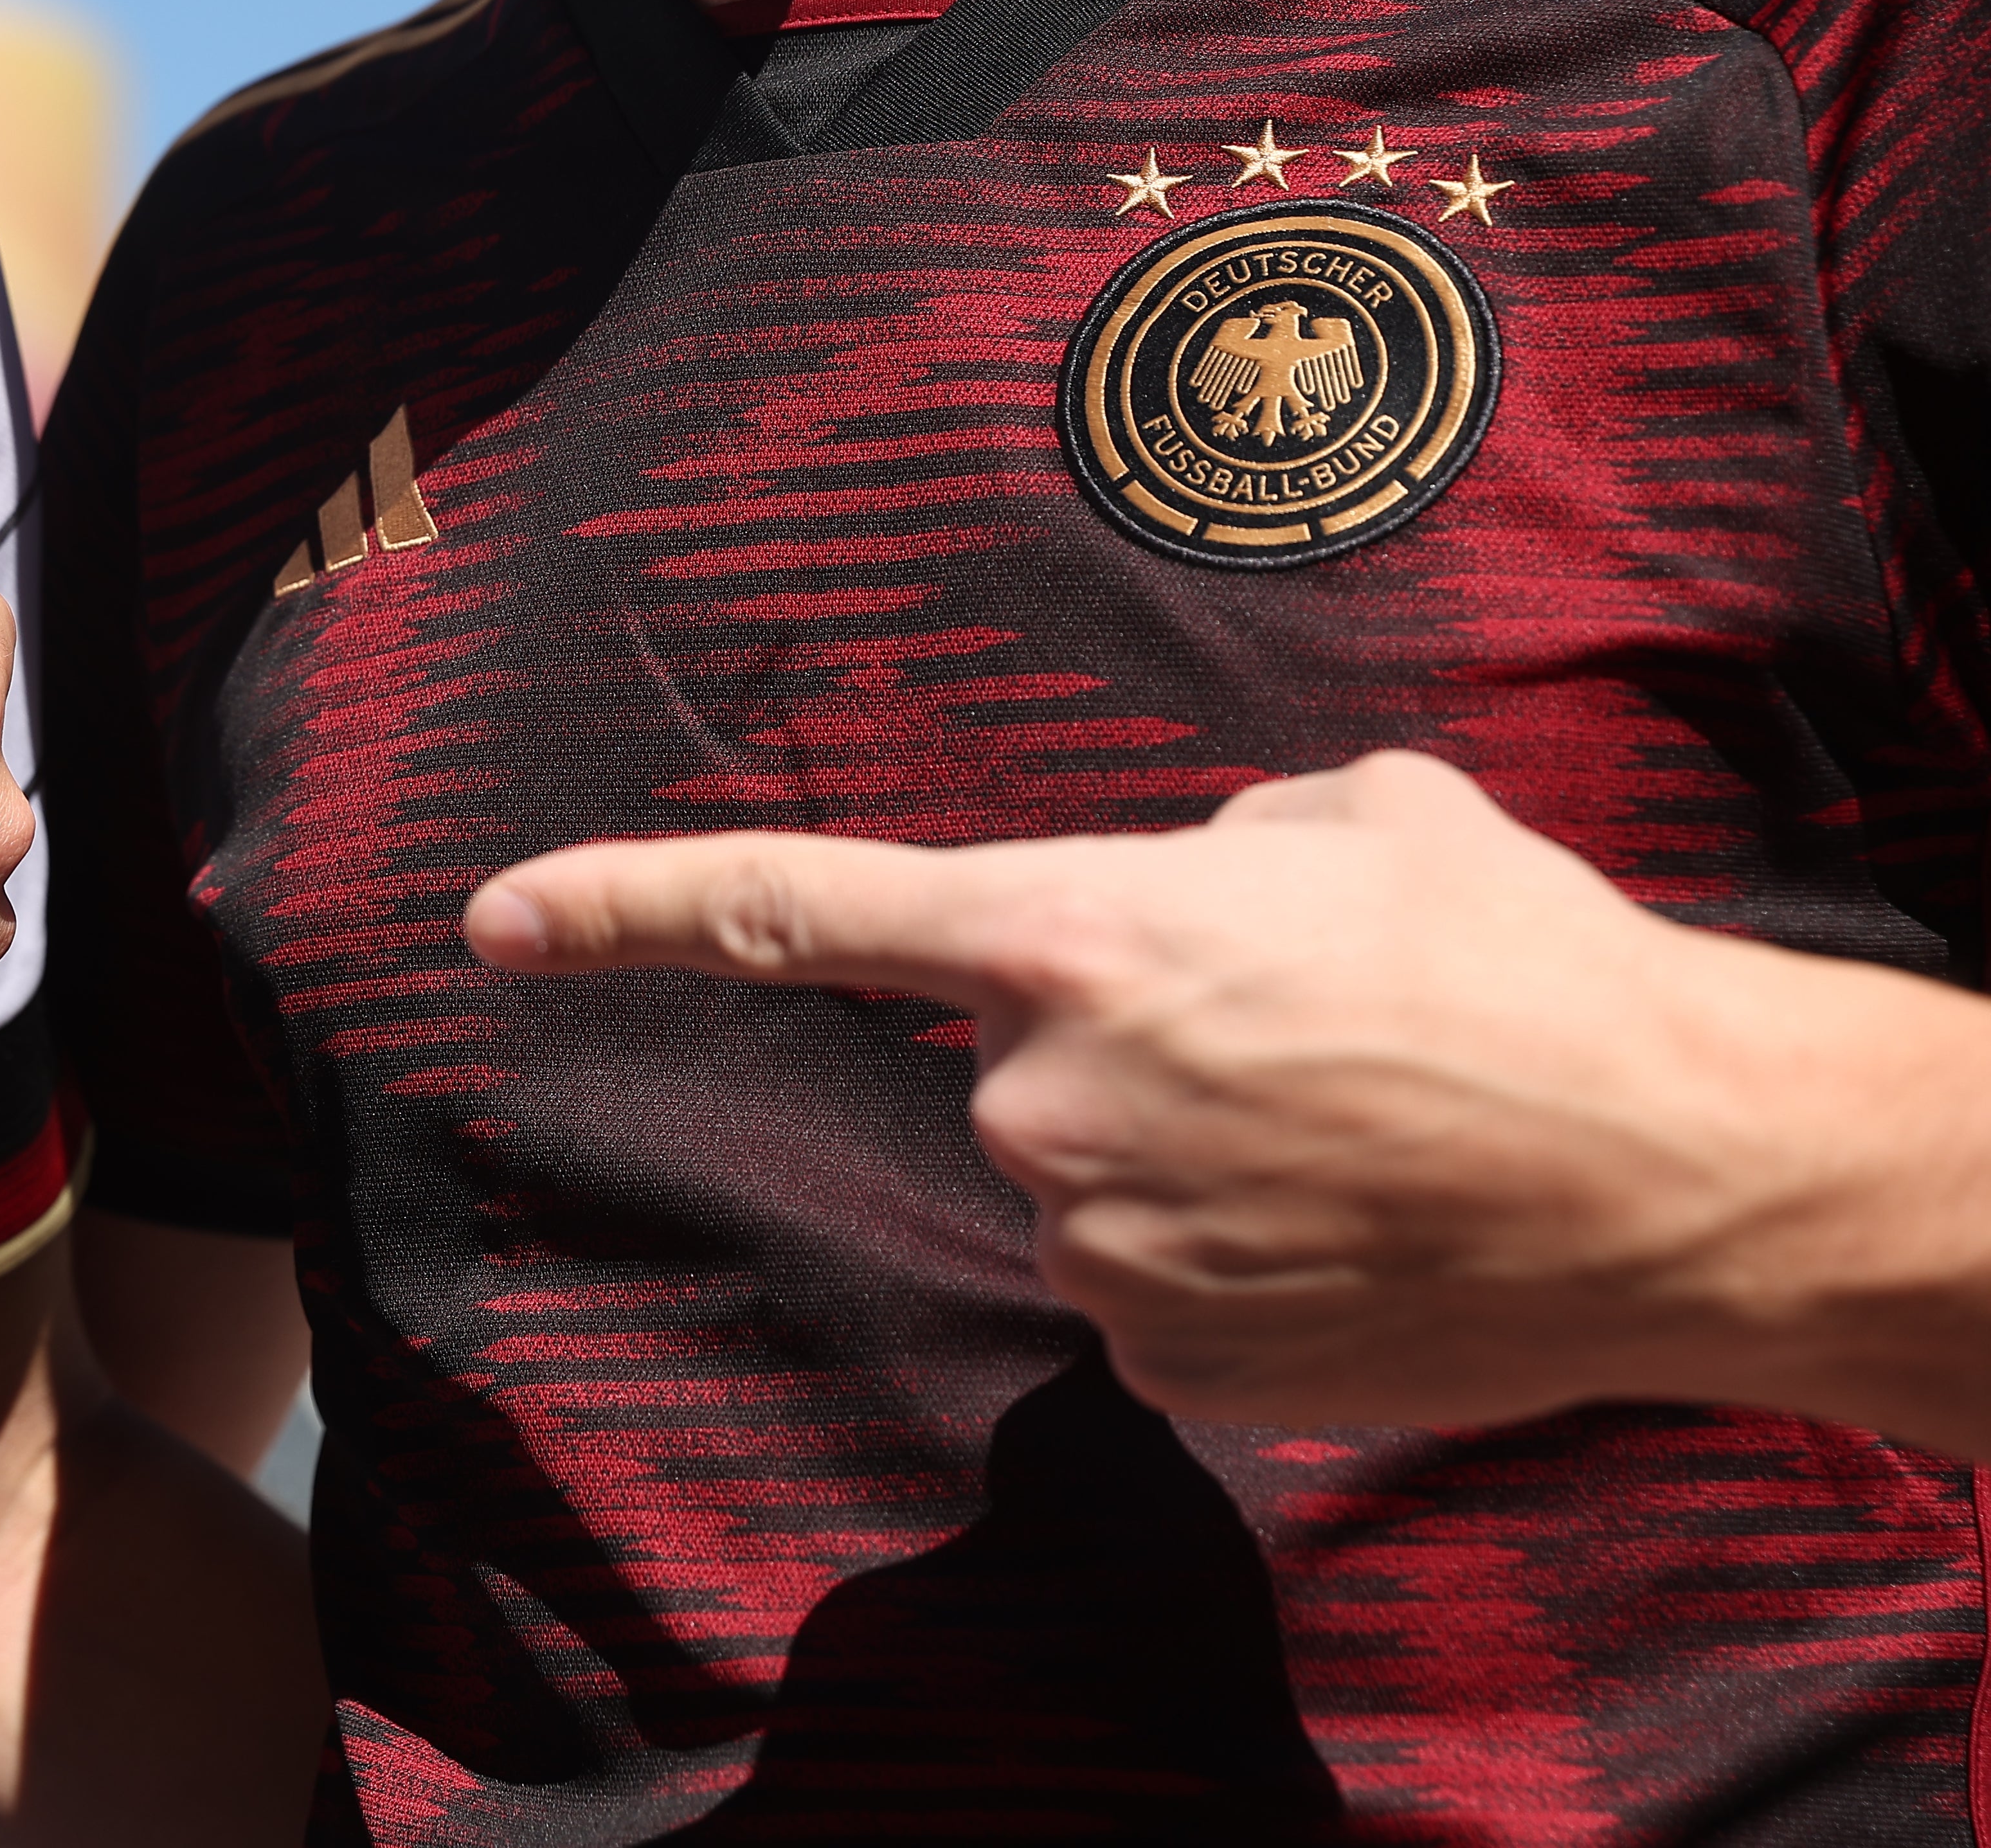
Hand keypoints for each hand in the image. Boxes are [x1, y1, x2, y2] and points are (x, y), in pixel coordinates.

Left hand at [463, 753, 1990, 1441]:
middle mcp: (1041, 1098)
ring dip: (1188, 1152)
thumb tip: (1182, 881)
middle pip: (1013, 1062)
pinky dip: (1233, 1256)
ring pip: (1088, 1178)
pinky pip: (1152, 1284)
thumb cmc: (1522, 961)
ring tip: (1353, 1127)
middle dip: (1121, 1043)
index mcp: (1065, 932)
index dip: (621, 906)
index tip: (492, 921)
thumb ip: (1207, 839)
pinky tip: (1351, 1226)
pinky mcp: (1166, 1360)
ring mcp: (1097, 1244)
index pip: (786, 910)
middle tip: (1293, 1038)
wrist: (1684, 1167)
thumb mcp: (1353, 816)